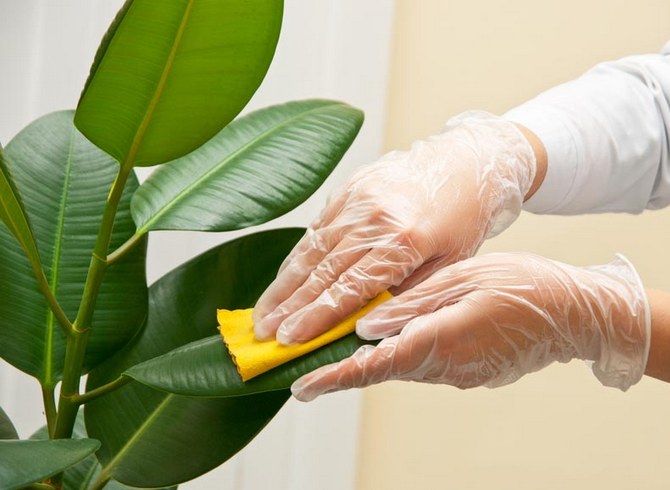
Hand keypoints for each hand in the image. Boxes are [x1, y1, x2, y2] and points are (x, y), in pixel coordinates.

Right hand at [253, 112, 536, 343]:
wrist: (464, 163)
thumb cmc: (462, 219)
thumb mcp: (449, 264)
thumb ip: (405, 292)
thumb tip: (363, 324)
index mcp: (405, 240)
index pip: (351, 289)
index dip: (316, 317)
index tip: (288, 340)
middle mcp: (374, 218)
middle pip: (322, 271)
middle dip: (289, 307)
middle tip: (261, 334)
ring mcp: (358, 199)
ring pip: (311, 250)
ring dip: (283, 285)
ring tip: (261, 313)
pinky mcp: (348, 188)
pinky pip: (316, 228)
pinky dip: (297, 257)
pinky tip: (282, 280)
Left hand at [291, 253, 649, 400]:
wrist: (575, 314)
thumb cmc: (524, 285)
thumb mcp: (464, 278)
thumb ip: (413, 304)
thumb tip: (366, 324)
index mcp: (441, 339)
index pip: (375, 364)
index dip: (334, 376)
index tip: (300, 386)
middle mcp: (446, 366)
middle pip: (381, 371)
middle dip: (341, 370)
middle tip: (304, 367)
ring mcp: (459, 374)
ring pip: (400, 367)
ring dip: (367, 362)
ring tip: (336, 348)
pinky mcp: (468, 373)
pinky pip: (422, 364)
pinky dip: (397, 355)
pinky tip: (387, 339)